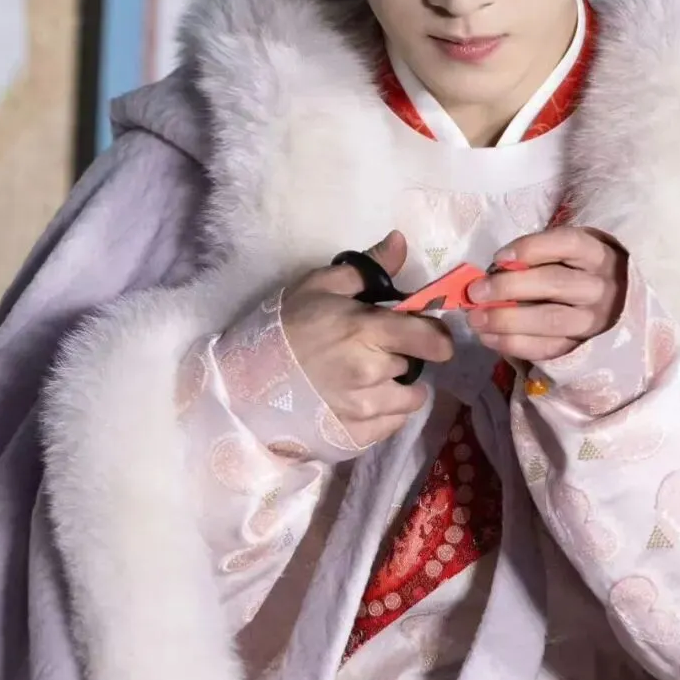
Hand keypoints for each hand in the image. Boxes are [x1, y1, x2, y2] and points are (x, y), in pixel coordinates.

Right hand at [280, 231, 451, 445]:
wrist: (243, 382)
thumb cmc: (283, 327)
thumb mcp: (319, 285)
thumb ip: (367, 268)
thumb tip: (401, 242)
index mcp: (367, 332)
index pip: (432, 338)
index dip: (435, 334)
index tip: (426, 332)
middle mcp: (373, 374)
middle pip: (417, 364)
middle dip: (403, 355)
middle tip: (375, 349)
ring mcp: (365, 411)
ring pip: (409, 398)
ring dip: (397, 386)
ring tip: (368, 377)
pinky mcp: (357, 438)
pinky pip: (392, 424)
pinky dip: (385, 412)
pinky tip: (360, 400)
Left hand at [465, 226, 628, 363]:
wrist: (612, 301)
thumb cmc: (576, 268)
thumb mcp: (565, 251)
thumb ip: (535, 256)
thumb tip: (490, 272)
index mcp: (596, 253)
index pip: (567, 244)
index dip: (530, 249)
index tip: (498, 258)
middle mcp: (600, 286)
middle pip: (555, 283)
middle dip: (509, 287)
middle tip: (475, 292)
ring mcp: (594, 319)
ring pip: (551, 320)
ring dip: (507, 320)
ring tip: (477, 319)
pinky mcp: (582, 346)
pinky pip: (547, 348)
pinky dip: (513, 344)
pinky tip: (489, 338)